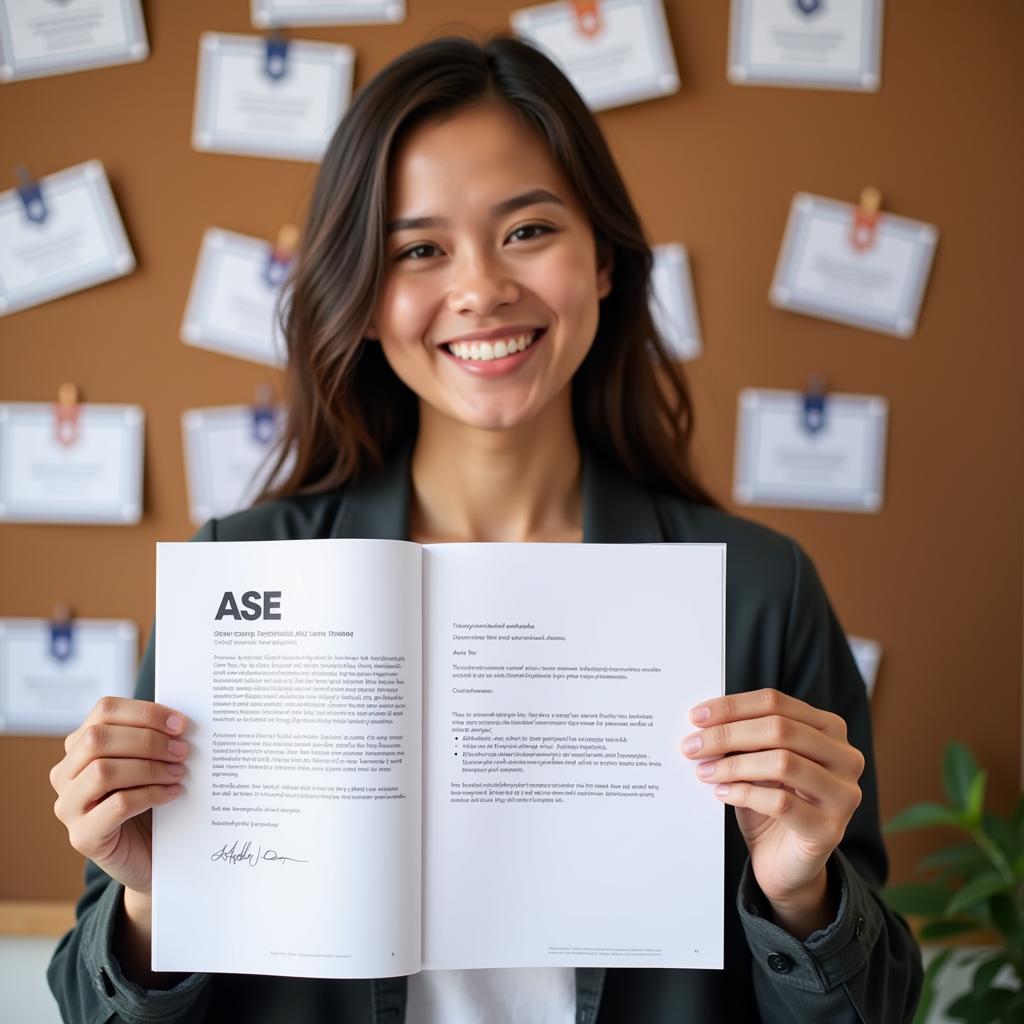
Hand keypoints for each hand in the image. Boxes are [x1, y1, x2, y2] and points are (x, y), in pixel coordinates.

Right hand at [49, 697, 188, 895]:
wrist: (147, 854)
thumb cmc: (149, 801)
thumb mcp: (148, 762)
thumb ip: (153, 738)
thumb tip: (180, 719)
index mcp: (80, 747)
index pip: (104, 711)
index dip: (144, 712)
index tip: (180, 723)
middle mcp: (65, 774)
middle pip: (98, 738)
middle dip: (148, 739)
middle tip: (182, 750)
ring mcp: (69, 807)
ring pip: (102, 770)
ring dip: (149, 767)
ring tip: (179, 772)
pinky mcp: (83, 837)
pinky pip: (117, 805)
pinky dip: (151, 794)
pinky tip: (173, 793)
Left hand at [682, 689, 863, 935]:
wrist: (784, 862)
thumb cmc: (770, 802)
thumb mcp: (757, 761)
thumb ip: (743, 738)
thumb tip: (702, 719)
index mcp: (829, 729)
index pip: (776, 702)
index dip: (733, 706)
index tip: (696, 716)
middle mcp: (845, 757)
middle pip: (779, 729)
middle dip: (728, 734)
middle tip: (691, 745)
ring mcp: (843, 794)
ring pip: (782, 763)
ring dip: (734, 765)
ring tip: (704, 771)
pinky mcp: (829, 830)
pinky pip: (781, 803)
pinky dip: (744, 794)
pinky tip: (722, 793)